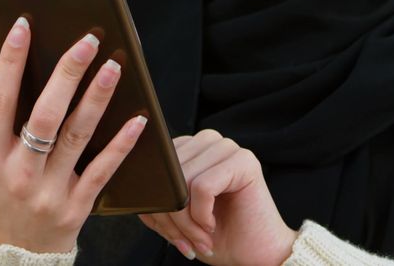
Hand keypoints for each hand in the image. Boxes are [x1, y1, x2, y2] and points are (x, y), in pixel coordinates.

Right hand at [0, 17, 146, 252]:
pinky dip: (121, 145)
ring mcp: (50, 192)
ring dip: (97, 99)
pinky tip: (138, 119)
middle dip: (67, 74)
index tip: (23, 26)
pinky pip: (102, 172)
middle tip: (86, 41)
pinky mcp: (76, 208)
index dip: (10, 61)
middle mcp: (19, 174)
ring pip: (77, 137)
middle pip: (46, 115)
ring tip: (113, 66)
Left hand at [139, 130, 297, 264]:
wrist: (255, 254)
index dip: (155, 203)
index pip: (156, 167)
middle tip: (184, 242)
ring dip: (186, 221)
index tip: (167, 232)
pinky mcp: (243, 161)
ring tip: (198, 239)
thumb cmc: (216, 235)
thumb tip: (137, 192)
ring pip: (182, 181)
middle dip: (170, 217)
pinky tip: (212, 226)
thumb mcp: (175, 216)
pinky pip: (202, 187)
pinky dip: (201, 215)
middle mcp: (208, 141)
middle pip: (168, 174)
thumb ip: (157, 198)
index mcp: (189, 147)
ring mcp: (227, 147)